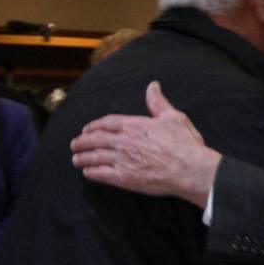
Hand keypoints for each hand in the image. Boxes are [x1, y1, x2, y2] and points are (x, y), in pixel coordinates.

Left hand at [70, 81, 221, 207]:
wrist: (189, 168)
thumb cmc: (184, 143)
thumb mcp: (173, 117)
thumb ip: (158, 102)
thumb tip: (153, 86)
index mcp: (134, 125)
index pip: (106, 123)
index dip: (94, 126)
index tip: (87, 129)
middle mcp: (123, 141)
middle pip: (95, 139)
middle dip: (82, 142)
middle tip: (75, 144)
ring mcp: (121, 160)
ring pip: (94, 157)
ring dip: (82, 157)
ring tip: (76, 159)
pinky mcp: (123, 178)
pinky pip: (100, 174)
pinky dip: (91, 172)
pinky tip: (87, 172)